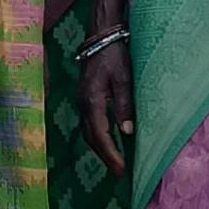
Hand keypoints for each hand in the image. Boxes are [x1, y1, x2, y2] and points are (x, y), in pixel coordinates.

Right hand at [79, 39, 135, 177]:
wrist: (101, 36)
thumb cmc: (114, 55)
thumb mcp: (124, 79)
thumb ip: (124, 106)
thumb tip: (126, 132)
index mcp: (91, 101)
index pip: (99, 135)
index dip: (110, 154)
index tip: (121, 170)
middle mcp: (82, 103)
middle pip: (90, 137)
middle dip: (104, 156)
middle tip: (119, 173)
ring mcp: (81, 100)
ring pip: (88, 131)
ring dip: (100, 147)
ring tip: (114, 161)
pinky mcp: (84, 97)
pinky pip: (89, 122)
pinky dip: (98, 136)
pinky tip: (108, 140)